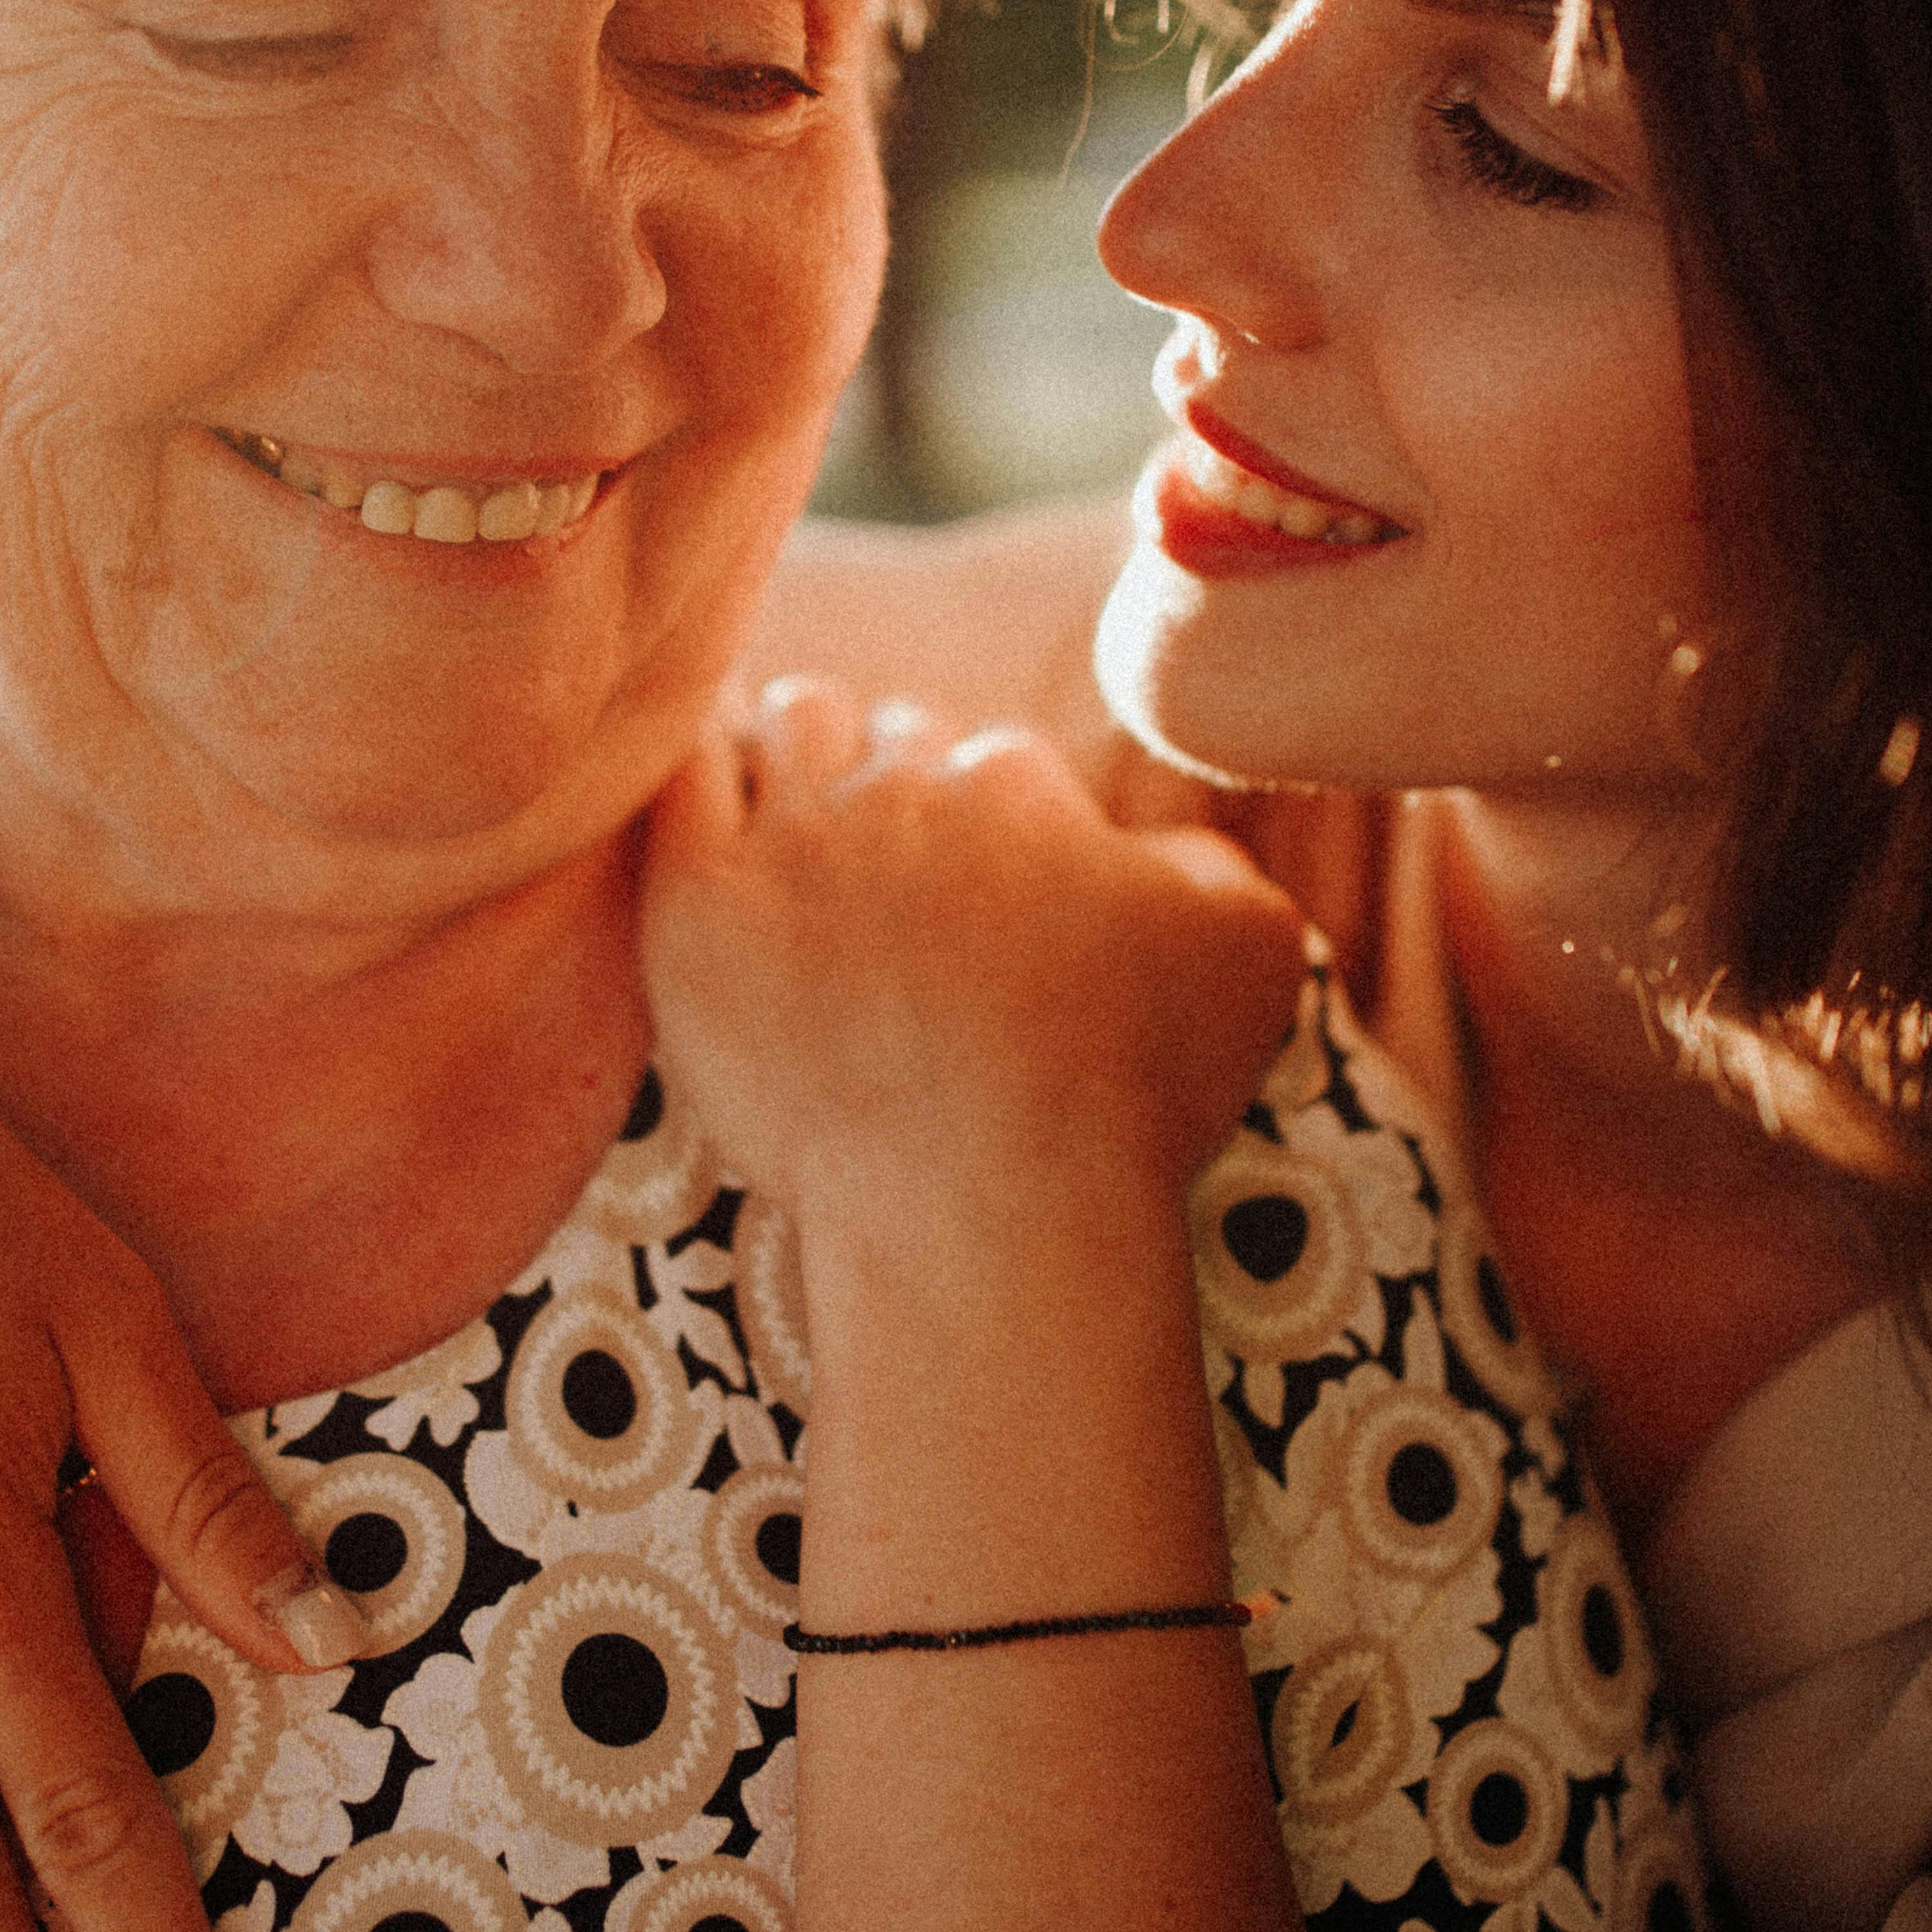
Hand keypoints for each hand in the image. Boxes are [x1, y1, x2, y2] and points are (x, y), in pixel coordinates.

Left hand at [643, 677, 1305, 1238]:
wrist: (991, 1207)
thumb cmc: (1126, 1101)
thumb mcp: (1250, 957)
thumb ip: (1215, 867)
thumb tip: (1157, 847)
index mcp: (1021, 788)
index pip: (996, 762)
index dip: (998, 827)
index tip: (989, 897)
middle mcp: (903, 790)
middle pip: (890, 737)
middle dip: (899, 787)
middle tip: (896, 881)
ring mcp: (794, 840)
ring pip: (792, 724)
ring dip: (805, 755)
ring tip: (807, 832)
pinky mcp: (699, 902)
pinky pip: (681, 771)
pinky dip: (699, 765)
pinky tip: (712, 805)